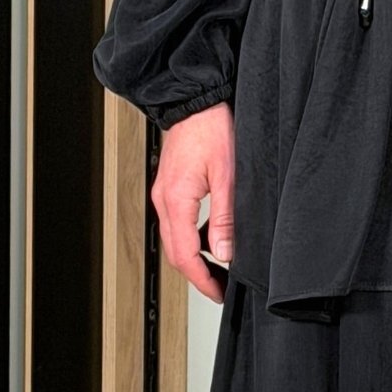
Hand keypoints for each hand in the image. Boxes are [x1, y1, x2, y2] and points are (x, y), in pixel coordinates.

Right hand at [152, 103, 235, 304]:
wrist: (196, 99)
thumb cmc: (211, 127)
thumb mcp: (228, 175)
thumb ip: (225, 218)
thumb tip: (224, 253)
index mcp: (175, 199)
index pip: (185, 255)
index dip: (202, 280)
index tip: (218, 293)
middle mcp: (163, 198)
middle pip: (175, 251)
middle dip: (197, 274)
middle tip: (219, 287)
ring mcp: (164, 192)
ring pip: (175, 237)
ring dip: (194, 256)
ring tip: (219, 267)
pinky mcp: (170, 185)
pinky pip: (177, 221)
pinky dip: (193, 236)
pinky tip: (212, 236)